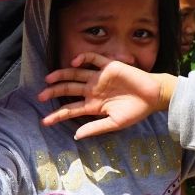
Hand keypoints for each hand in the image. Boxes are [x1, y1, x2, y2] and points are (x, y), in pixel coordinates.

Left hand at [37, 52, 176, 139]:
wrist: (154, 96)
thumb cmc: (136, 111)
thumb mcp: (115, 123)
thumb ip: (96, 128)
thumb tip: (76, 136)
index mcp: (94, 105)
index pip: (71, 109)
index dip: (57, 115)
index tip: (44, 122)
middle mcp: (93, 90)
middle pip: (69, 89)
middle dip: (54, 92)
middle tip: (40, 96)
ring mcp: (100, 77)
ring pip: (76, 73)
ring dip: (62, 75)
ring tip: (48, 79)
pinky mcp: (109, 66)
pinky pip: (94, 59)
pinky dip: (84, 58)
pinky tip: (74, 62)